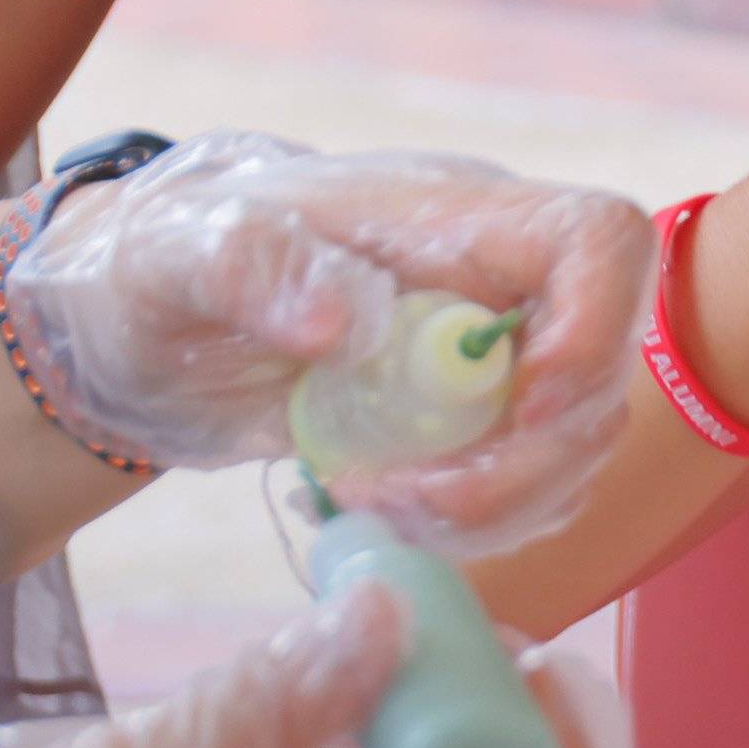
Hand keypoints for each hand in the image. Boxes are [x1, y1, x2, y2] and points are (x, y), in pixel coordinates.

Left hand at [5, 133, 652, 553]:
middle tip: (399, 494)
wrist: (149, 326)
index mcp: (454, 220)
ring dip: (493, 507)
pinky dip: (472, 527)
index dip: (598, 323)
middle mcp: (499, 288)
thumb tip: (340, 323)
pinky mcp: (474, 432)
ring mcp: (492, 365)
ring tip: (369, 502)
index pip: (598, 239)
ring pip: (574, 448)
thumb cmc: (167, 263)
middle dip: (523, 462)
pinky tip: (379, 511)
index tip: (526, 405)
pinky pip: (528, 493)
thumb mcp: (178, 255)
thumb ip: (252, 267)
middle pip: (600, 372)